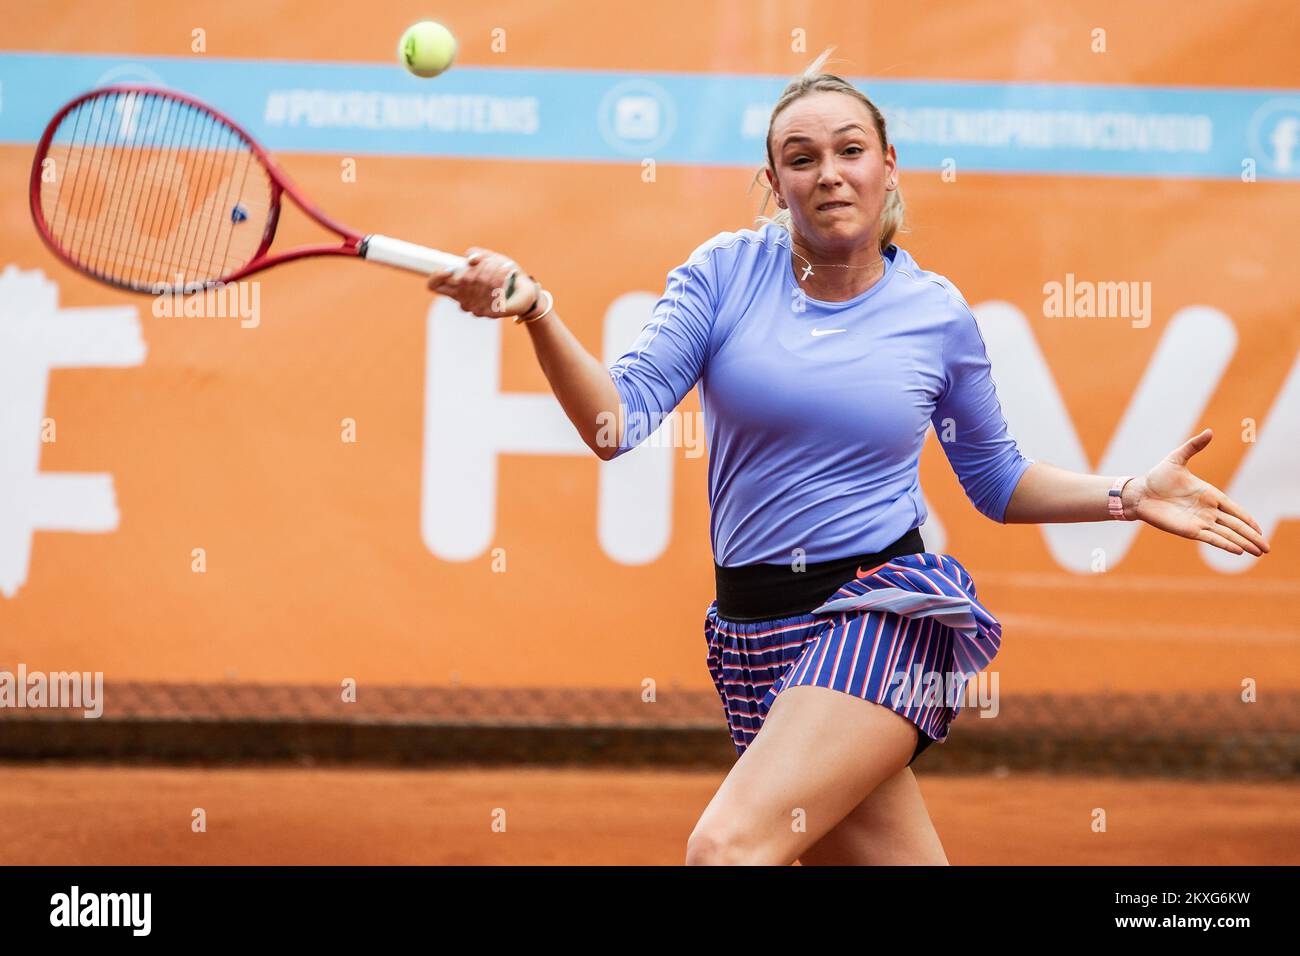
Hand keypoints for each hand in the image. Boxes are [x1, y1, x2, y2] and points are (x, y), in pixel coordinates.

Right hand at [426, 247, 539, 318]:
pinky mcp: (490, 313)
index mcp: (458, 286)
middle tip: (491, 263)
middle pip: (461, 280)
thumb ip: (478, 254)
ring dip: (492, 270)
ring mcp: (475, 308)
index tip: (448, 269)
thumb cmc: (504, 274)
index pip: (435, 285)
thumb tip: (470, 259)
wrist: (525, 292)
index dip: (436, 277)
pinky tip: (509, 276)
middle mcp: (463, 300)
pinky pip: (491, 292)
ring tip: (504, 267)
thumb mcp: (491, 258)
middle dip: (478, 267)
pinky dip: (502, 279)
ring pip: (477, 283)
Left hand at [1126, 428, 1269, 556]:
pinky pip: (1211, 538)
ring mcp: (1199, 521)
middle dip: (1252, 536)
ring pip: (1227, 534)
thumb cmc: (1158, 476)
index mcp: (1209, 495)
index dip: (1247, 519)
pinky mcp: (1188, 530)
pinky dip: (1224, 544)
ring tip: (1259, 553)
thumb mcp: (1177, 458)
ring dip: (1243, 543)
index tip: (1259, 529)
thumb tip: (1209, 431)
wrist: (1139, 492)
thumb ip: (1193, 447)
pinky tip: (1238, 550)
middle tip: (1267, 548)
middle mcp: (1207, 511)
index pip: (1234, 509)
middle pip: (1235, 525)